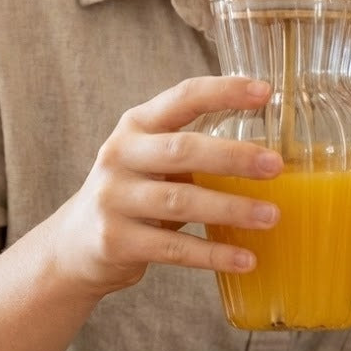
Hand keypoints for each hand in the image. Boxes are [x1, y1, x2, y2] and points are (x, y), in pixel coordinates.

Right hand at [54, 76, 282, 295]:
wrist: (74, 245)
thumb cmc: (134, 192)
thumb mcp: (152, 157)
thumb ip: (195, 146)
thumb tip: (269, 151)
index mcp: (137, 125)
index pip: (184, 97)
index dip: (224, 91)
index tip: (265, 91)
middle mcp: (121, 155)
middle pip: (182, 150)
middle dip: (233, 157)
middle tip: (276, 166)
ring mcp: (114, 198)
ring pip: (180, 201)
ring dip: (231, 209)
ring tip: (272, 216)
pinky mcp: (115, 241)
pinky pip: (173, 248)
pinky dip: (213, 254)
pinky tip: (246, 258)